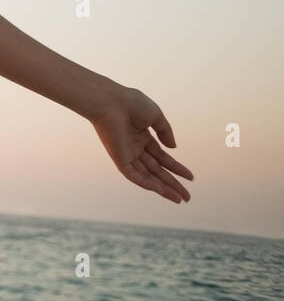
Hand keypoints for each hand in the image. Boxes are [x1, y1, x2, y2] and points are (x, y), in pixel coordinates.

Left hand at [87, 86, 193, 203]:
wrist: (110, 101)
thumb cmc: (129, 102)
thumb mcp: (155, 115)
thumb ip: (165, 131)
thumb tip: (173, 148)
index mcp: (141, 135)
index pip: (161, 156)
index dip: (176, 167)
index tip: (190, 177)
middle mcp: (134, 146)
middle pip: (156, 169)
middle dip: (172, 183)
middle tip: (187, 197)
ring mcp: (126, 153)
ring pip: (147, 175)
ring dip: (162, 188)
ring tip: (179, 199)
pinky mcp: (118, 157)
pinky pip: (133, 174)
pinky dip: (145, 183)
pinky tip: (160, 190)